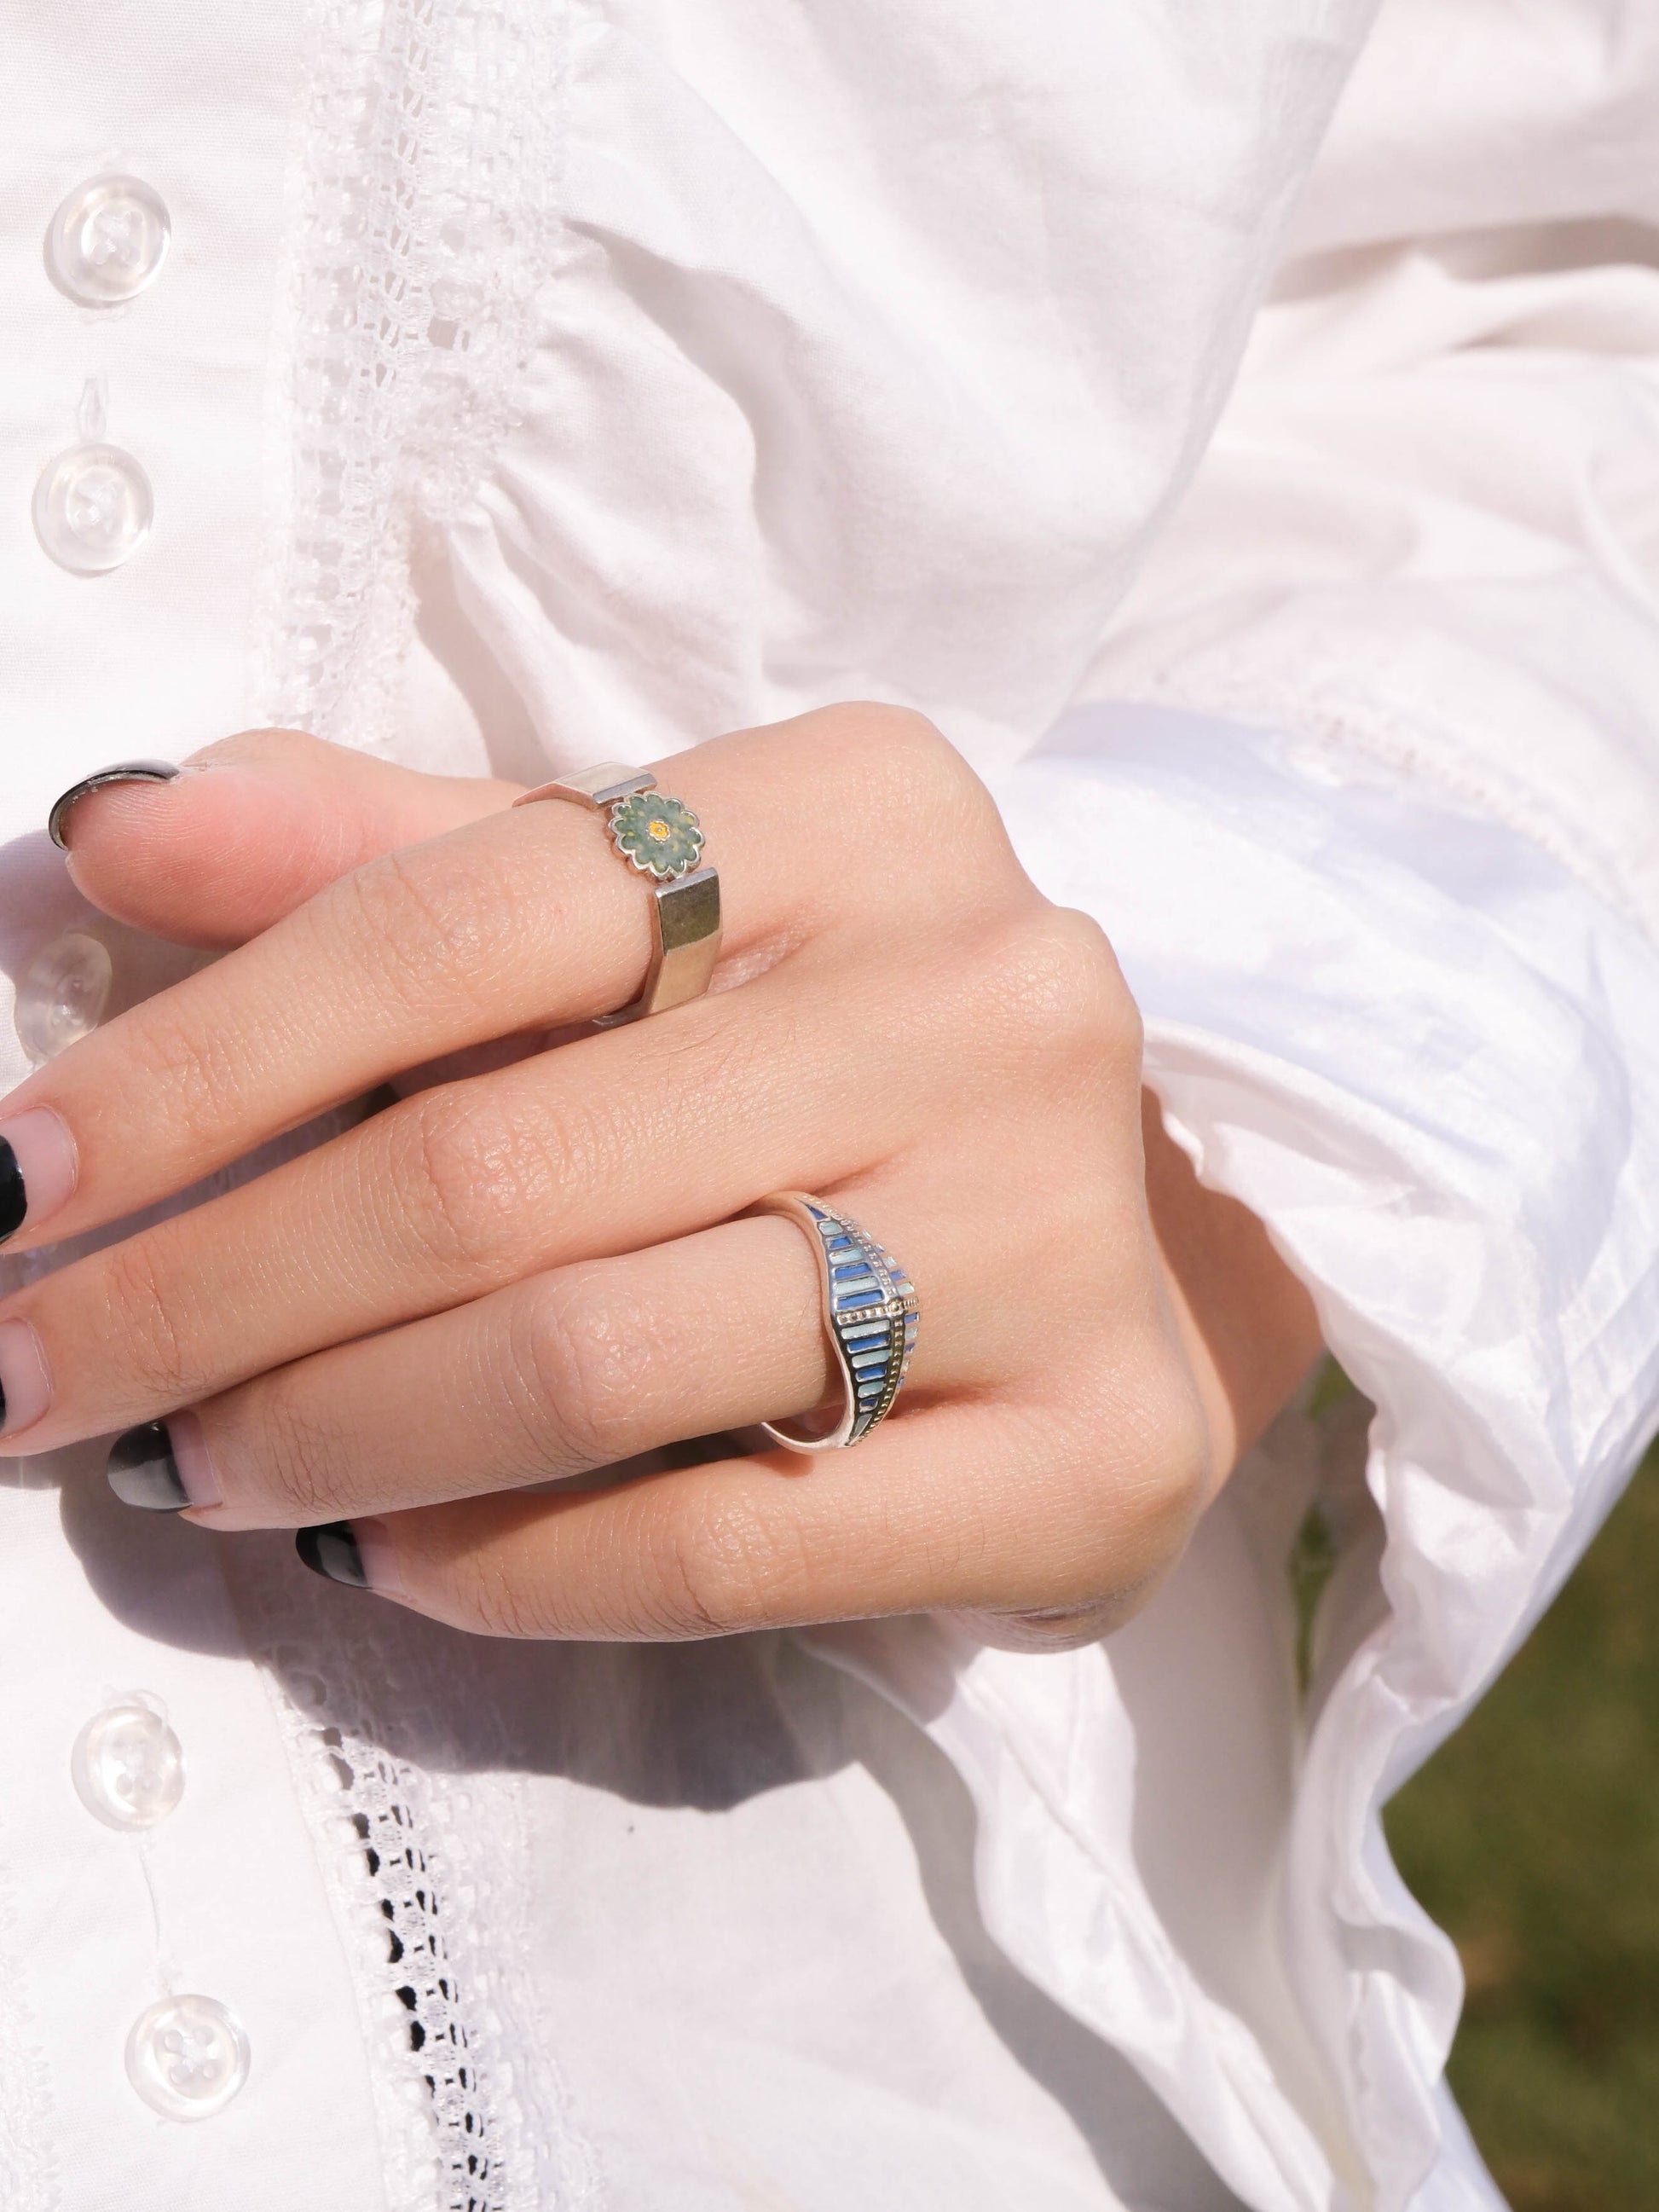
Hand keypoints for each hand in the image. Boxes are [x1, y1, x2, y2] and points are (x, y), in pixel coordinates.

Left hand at [0, 711, 1318, 1645]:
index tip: (18, 1180)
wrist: (1125, 1242)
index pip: (459, 916)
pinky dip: (511, 1567)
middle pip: (501, 1164)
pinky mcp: (1091, 1453)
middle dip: (210, 1291)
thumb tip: (120, 826)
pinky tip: (393, 1552)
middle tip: (45, 1371)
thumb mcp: (646, 917)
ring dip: (333, 1435)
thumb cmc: (832, 1059)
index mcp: (865, 811)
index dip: (200, 1060)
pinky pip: (728, 1544)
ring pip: (594, 1363)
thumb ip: (394, 856)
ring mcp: (1058, 1231)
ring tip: (203, 1464)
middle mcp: (991, 996)